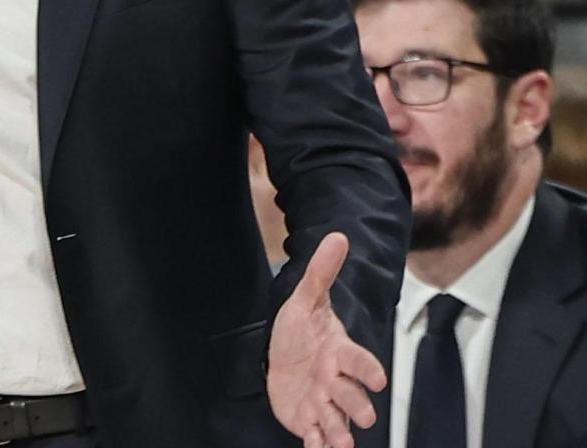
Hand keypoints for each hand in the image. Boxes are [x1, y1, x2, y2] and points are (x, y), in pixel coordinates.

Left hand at [267, 232, 387, 447]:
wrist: (283, 356)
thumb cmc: (301, 329)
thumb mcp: (306, 299)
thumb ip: (321, 272)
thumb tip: (338, 235)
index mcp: (340, 353)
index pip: (360, 360)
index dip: (368, 369)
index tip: (378, 377)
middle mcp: (337, 381)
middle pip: (352, 395)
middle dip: (358, 405)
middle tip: (364, 416)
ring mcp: (325, 403)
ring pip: (338, 420)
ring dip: (340, 432)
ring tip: (340, 442)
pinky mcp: (309, 420)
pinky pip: (317, 436)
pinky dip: (317, 444)